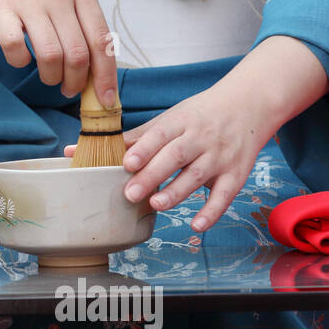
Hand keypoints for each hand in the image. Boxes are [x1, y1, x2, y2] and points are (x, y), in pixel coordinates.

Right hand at [0, 0, 117, 102]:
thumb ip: (82, 19)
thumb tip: (98, 68)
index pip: (101, 40)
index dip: (105, 75)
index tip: (105, 99)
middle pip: (77, 54)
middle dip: (75, 82)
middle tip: (69, 88)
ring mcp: (28, 0)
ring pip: (50, 56)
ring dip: (50, 77)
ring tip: (48, 77)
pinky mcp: (1, 7)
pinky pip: (15, 48)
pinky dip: (20, 62)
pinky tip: (21, 58)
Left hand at [67, 36, 328, 232]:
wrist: (249, 103)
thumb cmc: (199, 114)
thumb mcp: (170, 118)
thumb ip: (134, 137)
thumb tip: (79, 148)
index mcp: (180, 122)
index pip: (159, 135)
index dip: (144, 150)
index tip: (126, 163)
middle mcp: (200, 138)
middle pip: (175, 157)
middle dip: (153, 175)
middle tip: (130, 193)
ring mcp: (219, 157)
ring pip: (197, 176)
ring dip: (177, 192)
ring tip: (156, 204)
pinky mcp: (236, 174)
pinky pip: (225, 195)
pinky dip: (212, 212)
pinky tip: (196, 225)